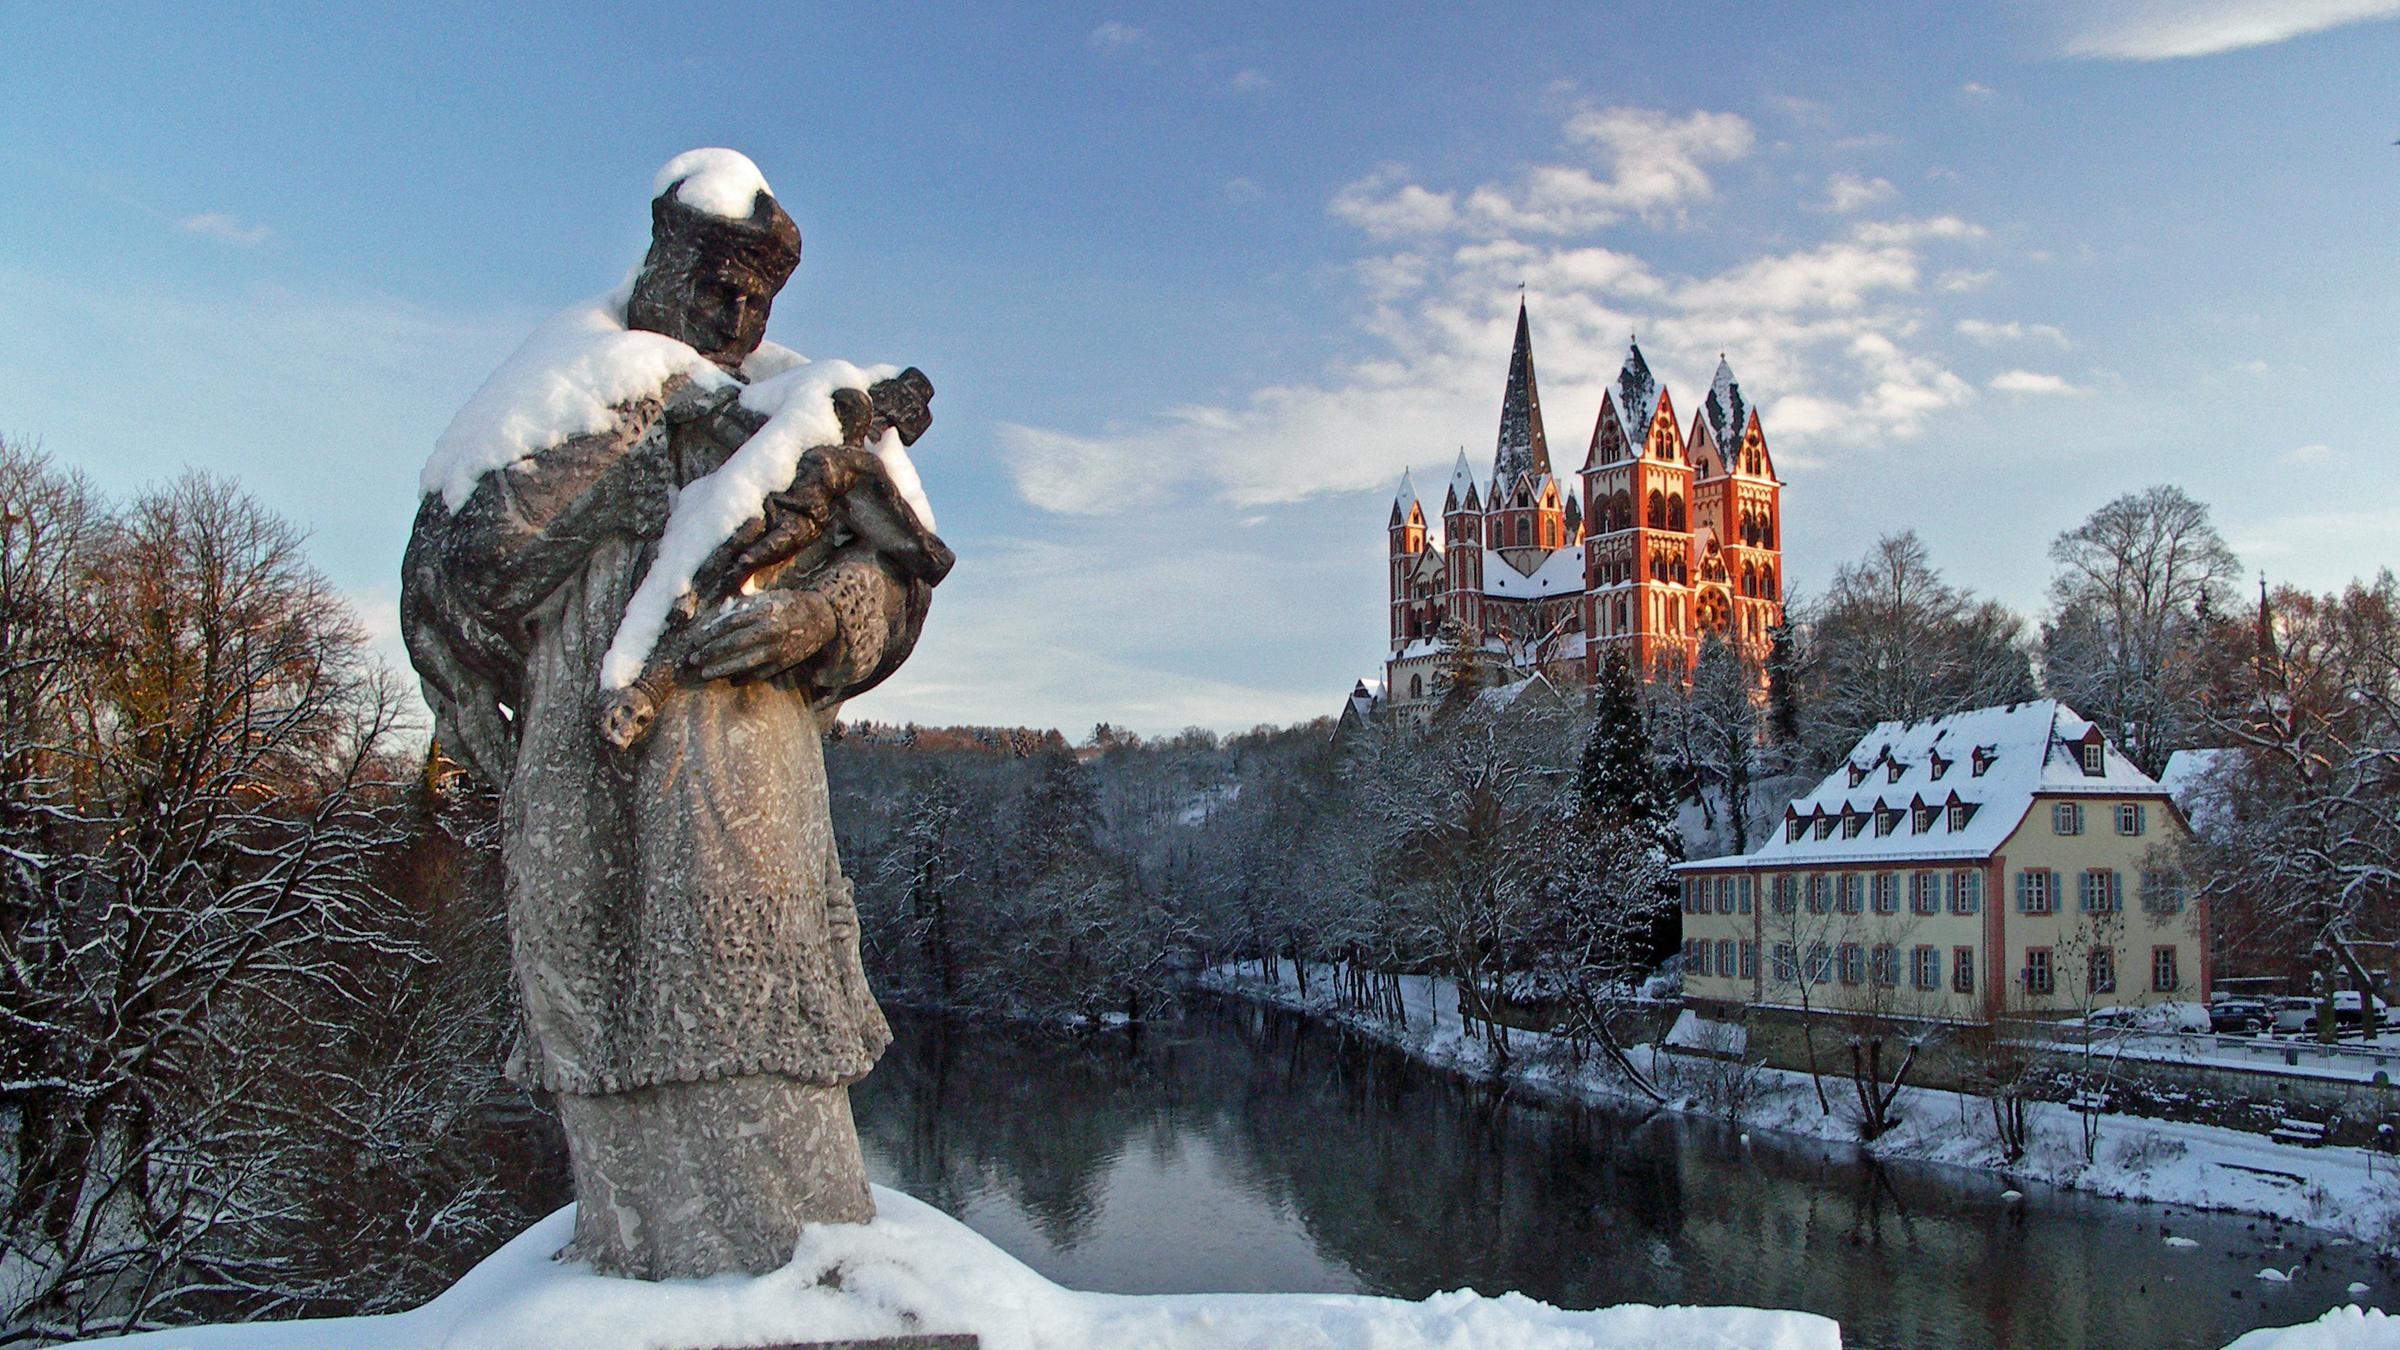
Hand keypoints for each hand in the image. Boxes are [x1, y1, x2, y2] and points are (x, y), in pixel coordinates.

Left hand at [684, 590, 835, 683]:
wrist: (823, 617)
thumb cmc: (790, 603)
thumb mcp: (768, 597)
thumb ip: (744, 606)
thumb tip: (718, 616)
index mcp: (764, 611)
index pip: (730, 623)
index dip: (711, 633)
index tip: (695, 640)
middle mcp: (770, 630)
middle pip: (734, 643)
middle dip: (711, 652)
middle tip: (693, 658)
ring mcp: (778, 648)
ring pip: (745, 661)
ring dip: (723, 668)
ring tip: (705, 673)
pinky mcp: (786, 661)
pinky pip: (761, 672)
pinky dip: (745, 677)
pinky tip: (730, 680)